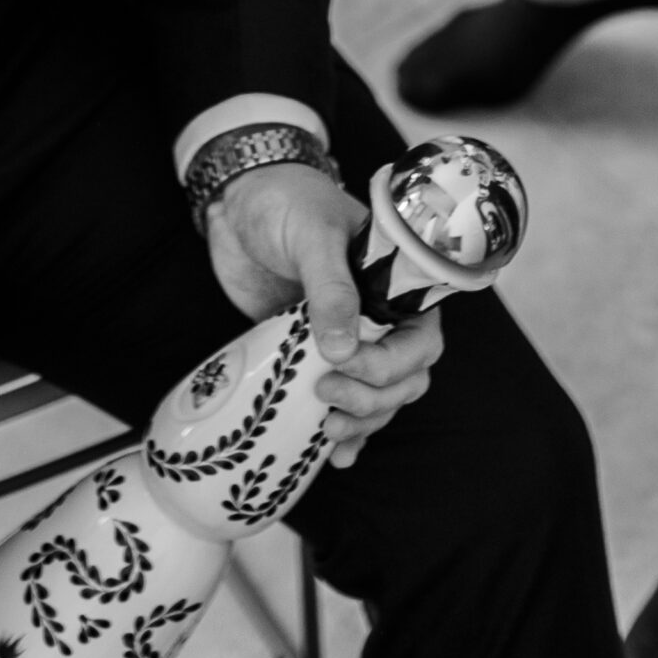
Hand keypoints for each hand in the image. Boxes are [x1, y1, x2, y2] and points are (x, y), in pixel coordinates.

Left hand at [204, 161, 442, 470]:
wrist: (237, 200)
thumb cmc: (285, 201)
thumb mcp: (310, 234)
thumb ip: (329, 287)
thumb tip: (343, 350)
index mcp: (394, 282)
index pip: (419, 338)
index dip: (391, 364)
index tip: (342, 362)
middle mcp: (379, 315)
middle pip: (405, 377)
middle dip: (374, 398)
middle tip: (327, 394)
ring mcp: (348, 338)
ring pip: (379, 397)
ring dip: (361, 421)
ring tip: (328, 433)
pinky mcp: (312, 355)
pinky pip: (343, 401)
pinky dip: (346, 434)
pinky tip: (333, 458)